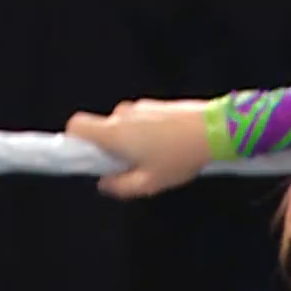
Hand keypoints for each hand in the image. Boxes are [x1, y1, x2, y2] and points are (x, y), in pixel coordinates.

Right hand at [65, 99, 213, 198]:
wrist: (215, 130)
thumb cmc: (179, 158)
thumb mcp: (149, 183)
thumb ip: (121, 186)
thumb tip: (105, 184)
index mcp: (114, 132)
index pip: (77, 124)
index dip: (75, 139)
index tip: (89, 156)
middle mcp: (123, 115)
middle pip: (103, 128)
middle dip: (112, 147)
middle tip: (132, 166)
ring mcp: (141, 107)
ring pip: (125, 125)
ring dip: (133, 141)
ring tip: (157, 158)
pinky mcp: (158, 104)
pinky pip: (142, 120)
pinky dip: (147, 133)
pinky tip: (169, 147)